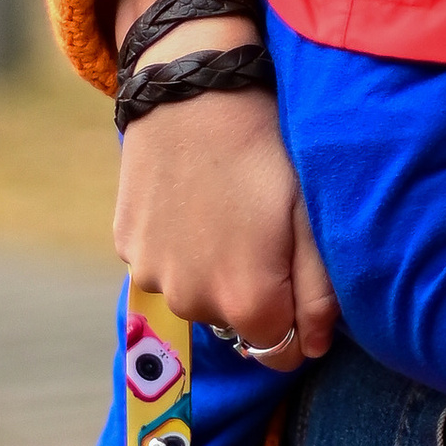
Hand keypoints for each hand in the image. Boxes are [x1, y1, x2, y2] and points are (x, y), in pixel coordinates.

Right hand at [115, 85, 337, 362]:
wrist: (193, 92)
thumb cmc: (266, 153)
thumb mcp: (309, 218)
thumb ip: (319, 294)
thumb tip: (314, 346)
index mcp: (246, 303)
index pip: (280, 354)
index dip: (298, 324)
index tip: (299, 278)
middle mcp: (192, 303)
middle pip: (237, 325)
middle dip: (256, 294)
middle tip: (265, 231)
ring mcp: (151, 275)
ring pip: (197, 294)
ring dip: (214, 271)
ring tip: (227, 213)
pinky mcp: (126, 246)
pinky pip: (163, 265)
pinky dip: (179, 248)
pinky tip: (193, 202)